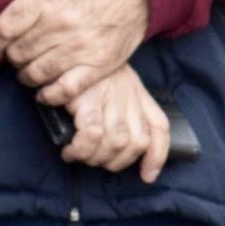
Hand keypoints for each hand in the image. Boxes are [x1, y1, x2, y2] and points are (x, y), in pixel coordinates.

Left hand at [0, 0, 151, 96]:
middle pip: (18, 53)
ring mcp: (81, 46)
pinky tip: (44, 91)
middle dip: (11, 58)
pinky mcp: (98, 65)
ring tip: (29, 71)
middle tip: (16, 57)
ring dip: (27, 76)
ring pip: (37, 73)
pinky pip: (65, 89)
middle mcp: (62, 22)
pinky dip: (49, 95)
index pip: (5, 28)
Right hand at [55, 66, 175, 179]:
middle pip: (136, 143)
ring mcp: (111, 97)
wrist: (65, 49)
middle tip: (95, 160)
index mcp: (138, 93)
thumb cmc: (84, 73)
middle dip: (115, 162)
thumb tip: (118, 147)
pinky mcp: (89, 99)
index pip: (159, 127)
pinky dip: (81, 150)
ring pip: (116, 143)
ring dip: (95, 158)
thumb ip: (121, 109)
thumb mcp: (111, 85)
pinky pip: (92, 135)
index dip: (157, 156)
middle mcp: (129, 95)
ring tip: (79, 155)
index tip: (147, 176)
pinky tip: (70, 150)